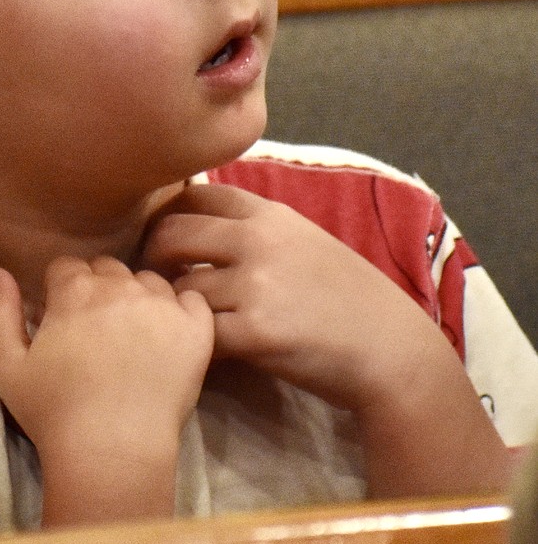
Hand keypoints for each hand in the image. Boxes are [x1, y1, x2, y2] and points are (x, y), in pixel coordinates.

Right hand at [0, 255, 213, 524]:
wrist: (113, 452)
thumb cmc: (54, 413)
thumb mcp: (6, 366)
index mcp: (75, 290)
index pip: (67, 267)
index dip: (60, 291)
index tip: (62, 319)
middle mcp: (121, 286)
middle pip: (108, 269)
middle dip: (99, 290)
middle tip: (95, 331)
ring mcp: (164, 305)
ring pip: (148, 281)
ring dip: (138, 298)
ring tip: (132, 336)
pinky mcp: (196, 329)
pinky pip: (193, 299)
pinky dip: (182, 310)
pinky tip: (170, 334)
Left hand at [142, 182, 436, 409]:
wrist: (389, 347)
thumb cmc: (346, 296)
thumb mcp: (302, 240)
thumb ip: (253, 228)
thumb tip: (195, 220)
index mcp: (268, 214)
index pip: (193, 195)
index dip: (168, 216)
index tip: (164, 241)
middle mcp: (257, 240)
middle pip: (171, 234)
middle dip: (154, 258)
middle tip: (155, 284)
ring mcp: (255, 285)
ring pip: (180, 288)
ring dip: (174, 307)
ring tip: (178, 321)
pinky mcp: (256, 332)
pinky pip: (199, 331)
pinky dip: (194, 341)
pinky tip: (203, 349)